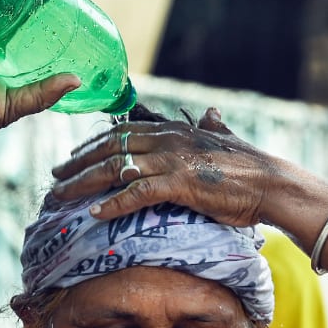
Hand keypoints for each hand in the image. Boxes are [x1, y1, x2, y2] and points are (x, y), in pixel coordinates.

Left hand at [50, 108, 283, 226]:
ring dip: (84, 183)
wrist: (271, 184)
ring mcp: (172, 161)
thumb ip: (213, 127)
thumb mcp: (225, 140)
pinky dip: (113, 204)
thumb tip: (212, 113)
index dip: (92, 145)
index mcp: (174, 131)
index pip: (122, 133)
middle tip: (55, 178)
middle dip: (78, 164)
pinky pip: (137, 193)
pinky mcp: (180, 184)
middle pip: (110, 148)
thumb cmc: (249, 168)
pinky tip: (95, 214)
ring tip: (61, 196)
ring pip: (115, 168)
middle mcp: (168, 141)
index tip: (73, 158)